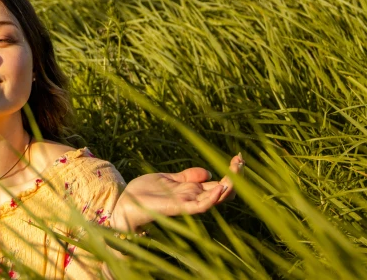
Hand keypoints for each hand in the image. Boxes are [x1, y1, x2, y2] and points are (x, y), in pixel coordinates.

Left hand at [112, 154, 244, 230]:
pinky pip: (200, 206)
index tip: (239, 157)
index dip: (231, 172)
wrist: (125, 201)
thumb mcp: (168, 178)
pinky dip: (212, 198)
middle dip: (235, 176)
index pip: (219, 183)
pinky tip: (220, 188)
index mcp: (193, 191)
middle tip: (240, 160)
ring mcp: (188, 204)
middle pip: (223, 190)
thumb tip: (208, 171)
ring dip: (228, 185)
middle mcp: (194, 198)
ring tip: (236, 170)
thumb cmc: (145, 191)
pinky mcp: (179, 208)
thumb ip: (187, 176)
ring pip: (216, 197)